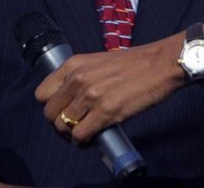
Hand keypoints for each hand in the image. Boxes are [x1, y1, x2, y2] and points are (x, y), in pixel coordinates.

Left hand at [35, 37, 183, 143]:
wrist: (161, 64)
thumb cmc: (135, 63)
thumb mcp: (99, 62)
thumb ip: (82, 77)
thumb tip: (72, 100)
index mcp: (74, 65)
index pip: (41, 94)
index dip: (51, 107)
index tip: (63, 111)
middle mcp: (78, 79)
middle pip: (50, 114)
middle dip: (59, 125)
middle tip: (74, 128)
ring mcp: (91, 96)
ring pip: (63, 127)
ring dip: (71, 136)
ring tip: (84, 134)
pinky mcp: (106, 112)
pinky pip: (80, 135)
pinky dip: (82, 142)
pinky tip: (91, 139)